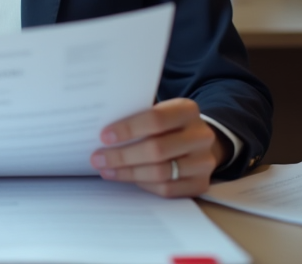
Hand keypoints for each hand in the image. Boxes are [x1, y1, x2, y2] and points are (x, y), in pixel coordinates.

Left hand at [90, 98, 228, 197]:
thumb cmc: (168, 125)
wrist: (197, 140)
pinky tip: (126, 178)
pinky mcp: (201, 183)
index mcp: (188, 110)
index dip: (128, 129)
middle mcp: (200, 136)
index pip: (156, 119)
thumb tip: (102, 132)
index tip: (104, 136)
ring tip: (106, 170)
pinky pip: (167, 189)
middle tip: (98, 158)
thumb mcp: (159, 111)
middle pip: (157, 149)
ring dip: (128, 173)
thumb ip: (138, 117)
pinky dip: (143, 185)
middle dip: (122, 156)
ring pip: (160, 172)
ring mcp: (204, 162)